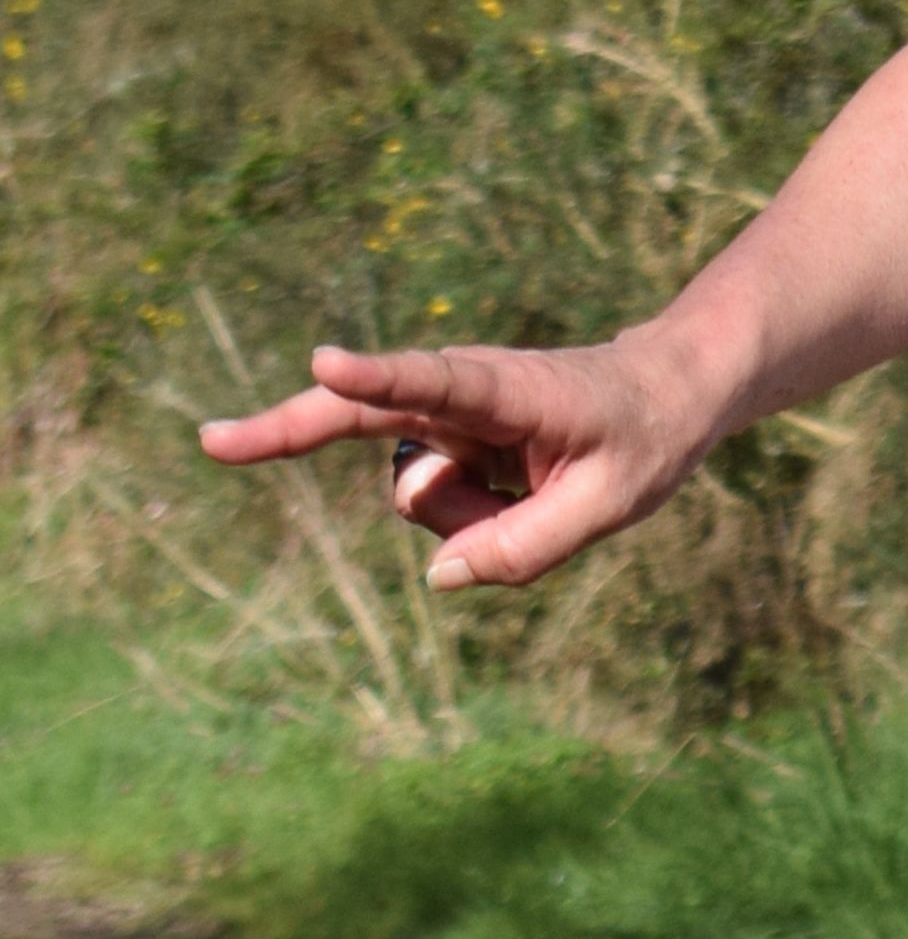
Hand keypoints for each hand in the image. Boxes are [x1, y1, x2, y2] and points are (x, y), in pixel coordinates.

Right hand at [197, 332, 711, 594]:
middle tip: (212, 442)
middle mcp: (460, 394)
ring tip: (543, 494)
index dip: (377, 374)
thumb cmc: (644, 438)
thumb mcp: (610, 504)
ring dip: (467, 520)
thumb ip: (529, 547)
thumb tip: (439, 576)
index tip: (325, 362)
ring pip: (417, 497)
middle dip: (285, 429)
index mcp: (507, 388)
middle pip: (360, 414)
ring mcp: (445, 420)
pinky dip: (472, 521)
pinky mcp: (443, 443)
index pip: (433, 382)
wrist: (664, 393)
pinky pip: (434, 508)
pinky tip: (522, 496)